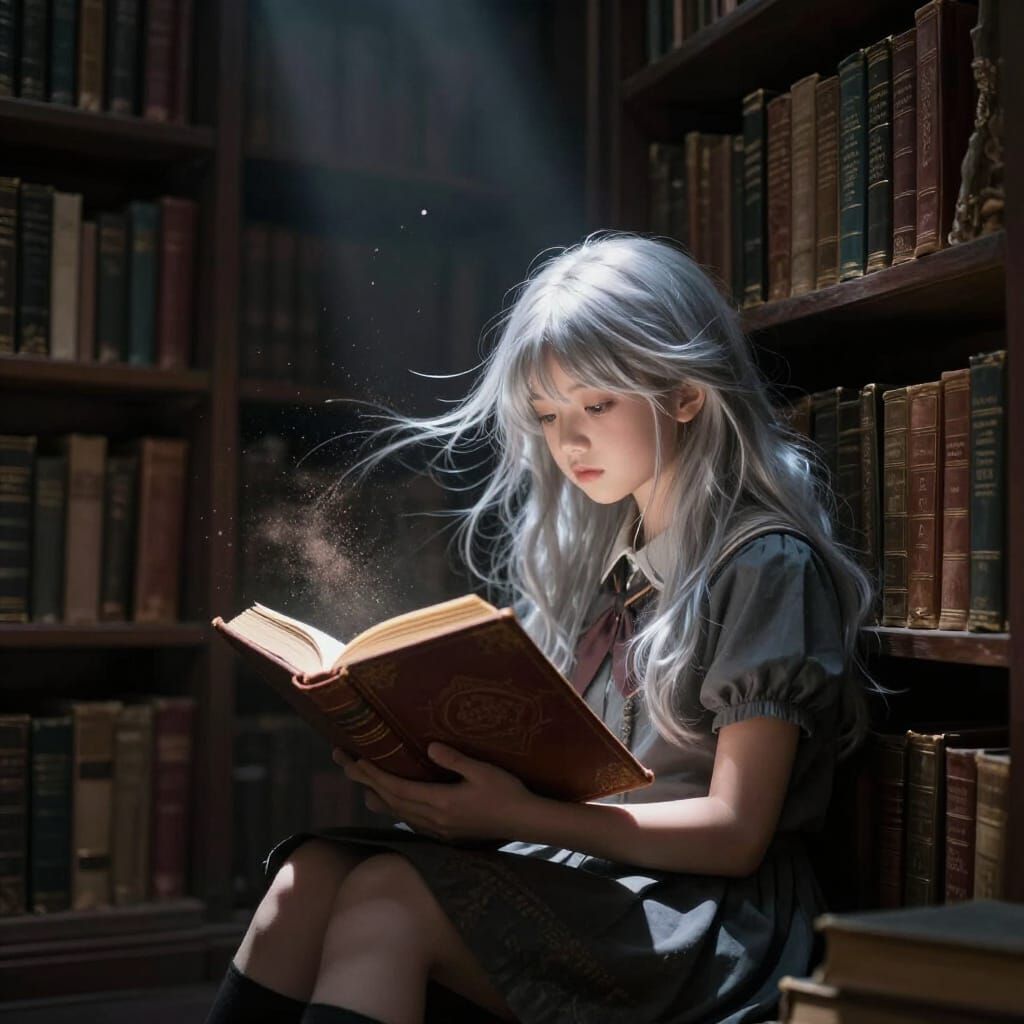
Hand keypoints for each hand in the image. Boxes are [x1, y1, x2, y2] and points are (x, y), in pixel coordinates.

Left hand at [332, 743, 534, 843]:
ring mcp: (439, 829)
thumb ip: (455, 759)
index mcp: (440, 802)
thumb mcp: (483, 771)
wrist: (525, 822)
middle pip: (391, 799)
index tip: (353, 760)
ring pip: (398, 813)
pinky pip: (411, 821)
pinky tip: (393, 804)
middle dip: (365, 781)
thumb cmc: (507, 792)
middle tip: (343, 762)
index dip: (373, 774)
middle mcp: (434, 819)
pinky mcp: (446, 833)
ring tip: (361, 785)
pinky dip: (396, 809)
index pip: (397, 787)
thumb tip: (428, 746)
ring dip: (377, 796)